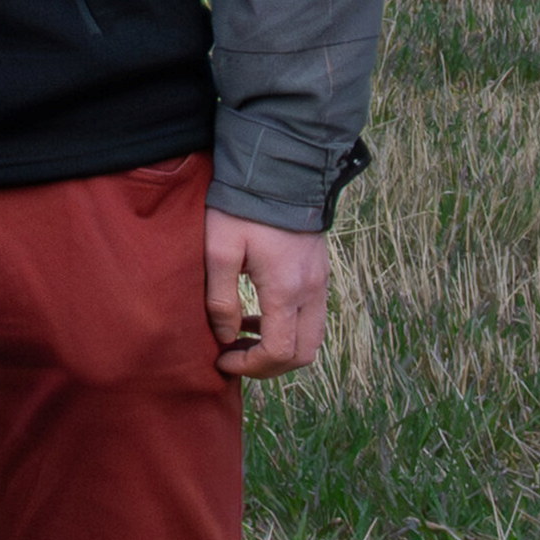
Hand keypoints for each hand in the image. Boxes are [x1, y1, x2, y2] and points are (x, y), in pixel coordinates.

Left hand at [206, 209, 333, 377]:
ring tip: (241, 337)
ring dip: (279, 348)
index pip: (279, 352)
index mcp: (287, 290)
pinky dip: (288, 329)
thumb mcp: (219, 250)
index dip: (250, 366)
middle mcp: (311, 292)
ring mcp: (320, 284)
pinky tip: (257, 316)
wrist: (278, 173)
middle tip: (233, 357)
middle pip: (302, 354)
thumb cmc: (242, 209)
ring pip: (311, 339)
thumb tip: (225, 336)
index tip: (221, 360)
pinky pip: (311, 318)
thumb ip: (221, 298)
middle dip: (268, 366)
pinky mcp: (319, 275)